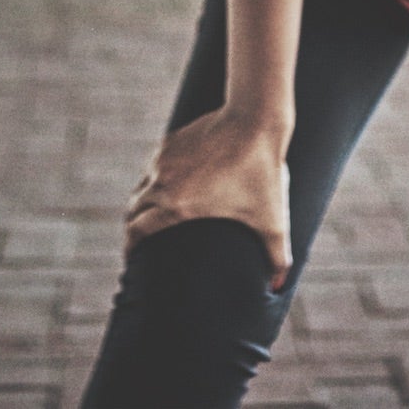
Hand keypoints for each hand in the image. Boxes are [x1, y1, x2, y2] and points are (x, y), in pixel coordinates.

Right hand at [123, 108, 294, 288]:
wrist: (254, 121)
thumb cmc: (262, 173)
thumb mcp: (271, 220)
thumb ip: (276, 257)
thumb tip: (279, 287)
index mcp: (177, 207)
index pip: (137, 231)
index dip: (130, 248)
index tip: (131, 258)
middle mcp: (162, 183)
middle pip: (133, 210)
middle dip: (133, 228)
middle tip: (140, 241)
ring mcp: (163, 160)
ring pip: (141, 187)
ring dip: (142, 203)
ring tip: (152, 215)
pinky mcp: (169, 143)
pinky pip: (153, 167)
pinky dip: (154, 181)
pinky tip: (168, 186)